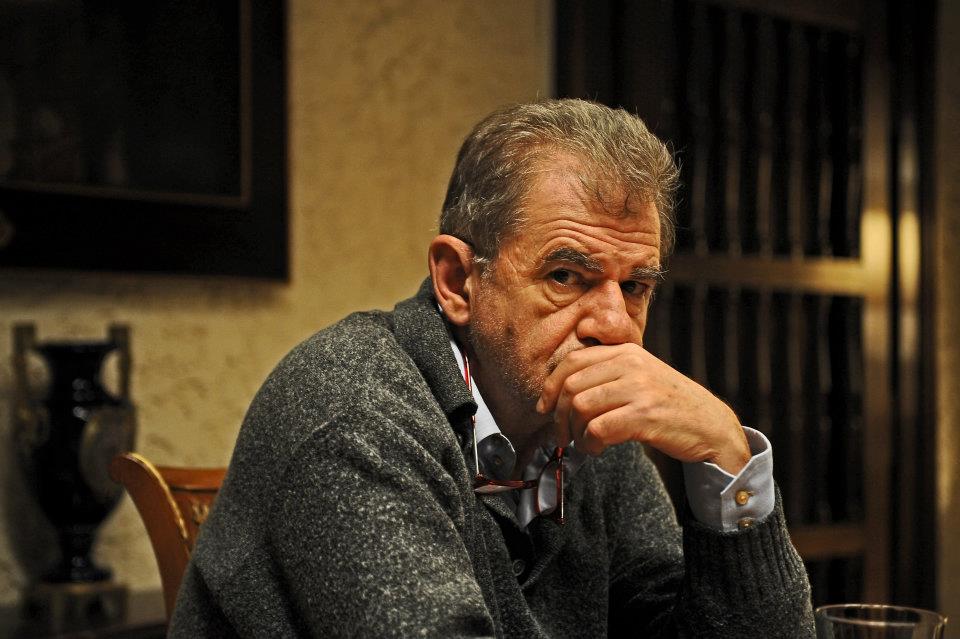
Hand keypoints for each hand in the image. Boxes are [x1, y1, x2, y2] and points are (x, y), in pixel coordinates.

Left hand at [535, 344, 749, 473]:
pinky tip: (597, 449)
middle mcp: (630, 364)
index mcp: (625, 351)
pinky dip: (590, 444)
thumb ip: (607, 375)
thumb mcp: (639, 377)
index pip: (572, 361)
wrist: (711, 425)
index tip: (544, 409)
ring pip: (581, 407)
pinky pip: (598, 429)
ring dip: (574, 433)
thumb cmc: (669, 406)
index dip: (550, 387)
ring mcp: (639, 388)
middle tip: (561, 436)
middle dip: (558, 416)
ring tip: (583, 444)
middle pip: (571, 386)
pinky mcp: (645, 414)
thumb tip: (560, 393)